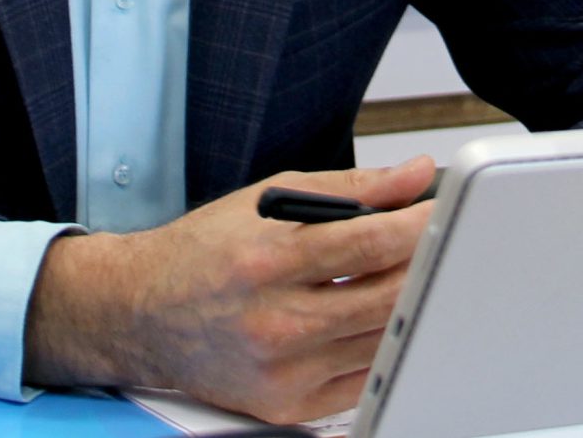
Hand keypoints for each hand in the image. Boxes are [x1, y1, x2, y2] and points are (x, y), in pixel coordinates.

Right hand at [23, 156, 436, 423]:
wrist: (144, 314)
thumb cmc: (205, 251)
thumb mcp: (268, 200)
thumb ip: (350, 189)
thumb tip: (413, 177)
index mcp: (267, 260)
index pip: (367, 244)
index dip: (416, 225)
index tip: (438, 211)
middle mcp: (274, 321)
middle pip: (385, 297)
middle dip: (424, 266)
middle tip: (438, 243)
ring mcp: (283, 370)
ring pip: (380, 340)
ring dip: (407, 306)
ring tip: (409, 276)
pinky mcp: (287, 405)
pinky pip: (361, 380)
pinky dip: (379, 348)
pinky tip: (377, 319)